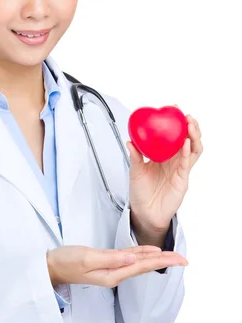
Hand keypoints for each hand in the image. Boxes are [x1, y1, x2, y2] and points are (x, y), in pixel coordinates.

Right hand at [46, 245, 187, 288]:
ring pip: (139, 263)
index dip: (163, 261)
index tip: (180, 259)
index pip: (143, 265)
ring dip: (156, 259)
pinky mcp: (105, 263)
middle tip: (184, 259)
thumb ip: (111, 258)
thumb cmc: (65, 262)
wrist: (49, 267)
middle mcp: (115, 273)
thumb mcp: (87, 257)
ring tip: (172, 256)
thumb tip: (133, 259)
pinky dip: (142, 255)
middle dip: (165, 261)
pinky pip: (129, 260)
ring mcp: (110, 269)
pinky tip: (148, 252)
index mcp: (113, 274)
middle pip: (145, 266)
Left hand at [126, 108, 202, 231]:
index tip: (173, 109)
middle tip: (185, 116)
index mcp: (164, 156)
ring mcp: (180, 169)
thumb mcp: (135, 171)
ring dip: (193, 136)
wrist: (144, 213)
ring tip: (190, 125)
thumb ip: (135, 156)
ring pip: (194, 149)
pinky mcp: (182, 180)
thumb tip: (129, 141)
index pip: (174, 136)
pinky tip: (186, 144)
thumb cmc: (140, 192)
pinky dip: (188, 152)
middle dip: (190, 126)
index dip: (176, 123)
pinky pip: (187, 164)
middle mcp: (174, 161)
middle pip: (188, 140)